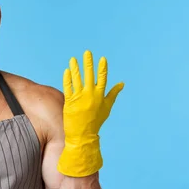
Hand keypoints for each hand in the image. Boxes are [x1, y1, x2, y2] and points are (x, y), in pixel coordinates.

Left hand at [58, 50, 123, 176]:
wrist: (83, 135)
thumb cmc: (95, 121)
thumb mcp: (107, 107)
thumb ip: (113, 94)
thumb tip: (122, 84)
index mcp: (100, 96)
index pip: (102, 78)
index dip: (102, 68)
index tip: (102, 58)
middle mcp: (90, 95)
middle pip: (90, 76)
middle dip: (88, 63)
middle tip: (87, 53)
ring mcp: (80, 98)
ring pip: (77, 79)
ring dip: (75, 68)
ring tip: (73, 59)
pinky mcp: (69, 102)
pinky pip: (68, 87)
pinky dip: (67, 79)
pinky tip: (67, 71)